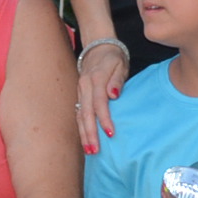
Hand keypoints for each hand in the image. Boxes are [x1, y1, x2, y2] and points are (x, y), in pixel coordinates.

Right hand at [74, 36, 130, 150]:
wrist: (97, 47)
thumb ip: (117, 80)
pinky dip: (81, 128)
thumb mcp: (120, 65)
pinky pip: (78, 114)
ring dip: (83, 134)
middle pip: (85, 113)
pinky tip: (85, 140)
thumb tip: (114, 95)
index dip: (104, 119)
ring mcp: (79, 91)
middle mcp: (84, 86)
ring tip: (89, 150)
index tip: (110, 134)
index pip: (99, 102)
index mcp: (96, 78)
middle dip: (90, 133)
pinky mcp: (78, 96)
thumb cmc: (113, 58)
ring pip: (79, 115)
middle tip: (95, 150)